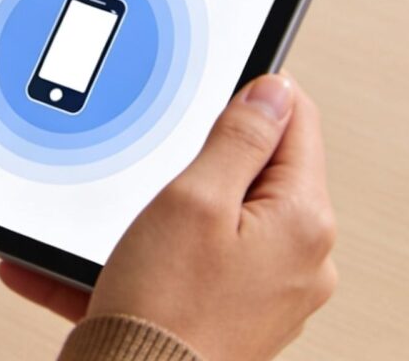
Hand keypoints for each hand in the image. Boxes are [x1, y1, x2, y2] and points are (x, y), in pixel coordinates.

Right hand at [0, 74, 335, 360]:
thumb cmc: (164, 309)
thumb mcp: (195, 198)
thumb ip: (240, 136)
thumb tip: (274, 91)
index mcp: (305, 223)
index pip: (296, 123)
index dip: (250, 100)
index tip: (208, 99)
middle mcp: (300, 261)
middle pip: (257, 174)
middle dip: (201, 165)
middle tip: (157, 174)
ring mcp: (268, 293)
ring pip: (218, 220)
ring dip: (165, 214)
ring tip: (124, 228)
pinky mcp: (232, 316)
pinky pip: (193, 266)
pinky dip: (151, 257)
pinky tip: (103, 260)